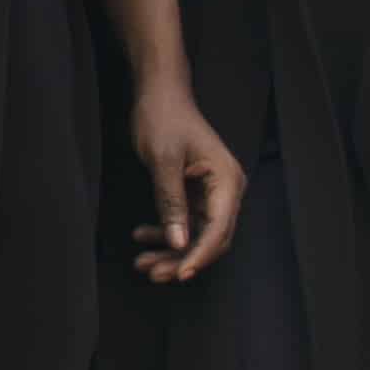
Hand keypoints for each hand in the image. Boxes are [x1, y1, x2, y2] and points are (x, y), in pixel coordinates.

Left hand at [127, 81, 248, 281]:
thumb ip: (171, 202)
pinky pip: (186, 223)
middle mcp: (226, 190)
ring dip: (171, 251)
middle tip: (152, 273)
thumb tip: (179, 242)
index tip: (179, 274)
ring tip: (142, 263)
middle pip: (211, 238)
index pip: (219, 230)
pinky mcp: (196, 194)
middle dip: (182, 259)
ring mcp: (212, 194)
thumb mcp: (163, 160)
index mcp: (227, 181)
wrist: (160, 95)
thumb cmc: (164, 119)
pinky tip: (141, 236)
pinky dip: (166, 233)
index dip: (200, 255)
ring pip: (196, 235)